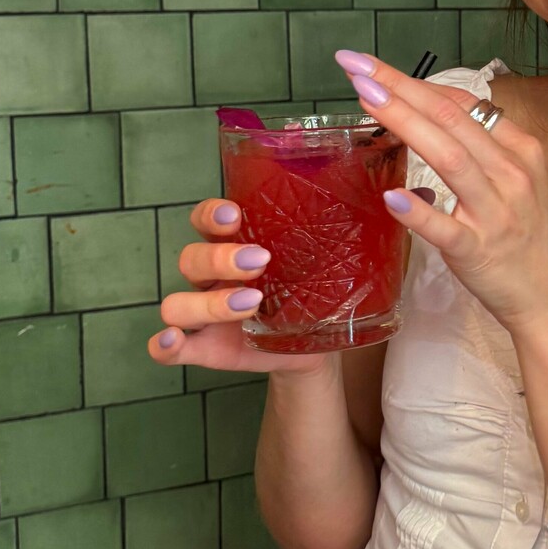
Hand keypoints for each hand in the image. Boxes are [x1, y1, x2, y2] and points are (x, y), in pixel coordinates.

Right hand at [146, 197, 330, 375]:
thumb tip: (382, 199)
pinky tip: (174, 340)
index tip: (234, 215)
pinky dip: (165, 344)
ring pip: (177, 302)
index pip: (205, 219)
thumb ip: (335, 235)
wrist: (316, 345)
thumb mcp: (322, 262)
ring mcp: (203, 314)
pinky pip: (167, 347)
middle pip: (191, 259)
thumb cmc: (313, 292)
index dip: (211, 214)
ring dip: (208, 302)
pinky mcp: (203, 349)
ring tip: (251, 303)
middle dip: (221, 258)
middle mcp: (211, 277)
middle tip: (261, 262)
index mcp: (233, 246)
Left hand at [334, 49, 547, 333]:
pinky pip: (445, 228)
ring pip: (449, 159)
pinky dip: (419, 211)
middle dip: (402, 89)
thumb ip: (483, 148)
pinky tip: (391, 196)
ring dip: (406, 124)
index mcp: (520, 150)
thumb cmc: (531, 236)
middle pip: (451, 120)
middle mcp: (511, 173)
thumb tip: (432, 116)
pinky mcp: (479, 251)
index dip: (417, 82)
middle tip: (358, 67)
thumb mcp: (520, 180)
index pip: (463, 104)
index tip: (376, 68)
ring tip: (368, 101)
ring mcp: (495, 212)